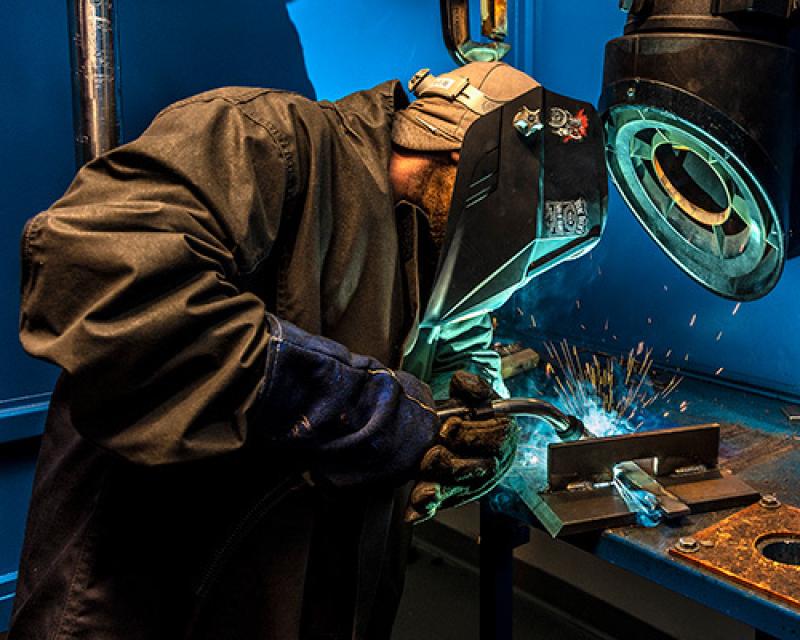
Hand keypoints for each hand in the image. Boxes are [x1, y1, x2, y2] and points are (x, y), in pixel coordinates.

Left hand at [405, 371, 518, 523]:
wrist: (448, 425)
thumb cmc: (464, 412)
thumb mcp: (469, 394)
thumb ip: (471, 386)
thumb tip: (468, 386)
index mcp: (502, 436)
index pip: (498, 439)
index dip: (473, 435)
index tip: (448, 427)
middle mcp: (490, 463)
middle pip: (478, 471)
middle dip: (453, 464)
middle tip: (432, 454)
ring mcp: (471, 483)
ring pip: (459, 491)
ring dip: (439, 489)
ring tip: (422, 485)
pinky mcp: (449, 495)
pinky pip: (438, 506)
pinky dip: (424, 509)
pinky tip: (412, 512)